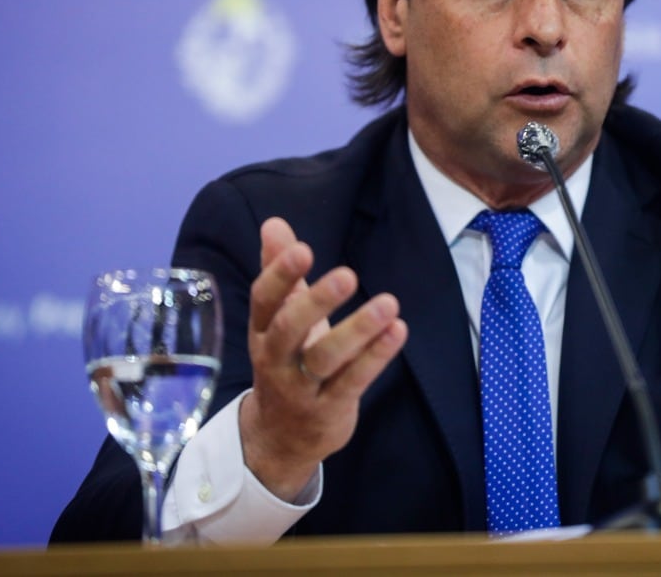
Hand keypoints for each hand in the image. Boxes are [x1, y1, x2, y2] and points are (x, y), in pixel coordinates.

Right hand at [239, 217, 407, 500]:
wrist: (280, 437)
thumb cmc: (287, 361)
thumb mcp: (279, 318)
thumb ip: (280, 271)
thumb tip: (274, 223)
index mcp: (262, 331)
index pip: (264, 300)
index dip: (279, 274)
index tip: (302, 248)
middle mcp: (275, 359)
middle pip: (290, 329)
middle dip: (317, 301)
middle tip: (348, 274)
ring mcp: (301, 388)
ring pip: (326, 359)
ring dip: (358, 330)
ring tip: (389, 304)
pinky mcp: (329, 409)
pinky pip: (353, 382)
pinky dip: (376, 356)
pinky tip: (398, 331)